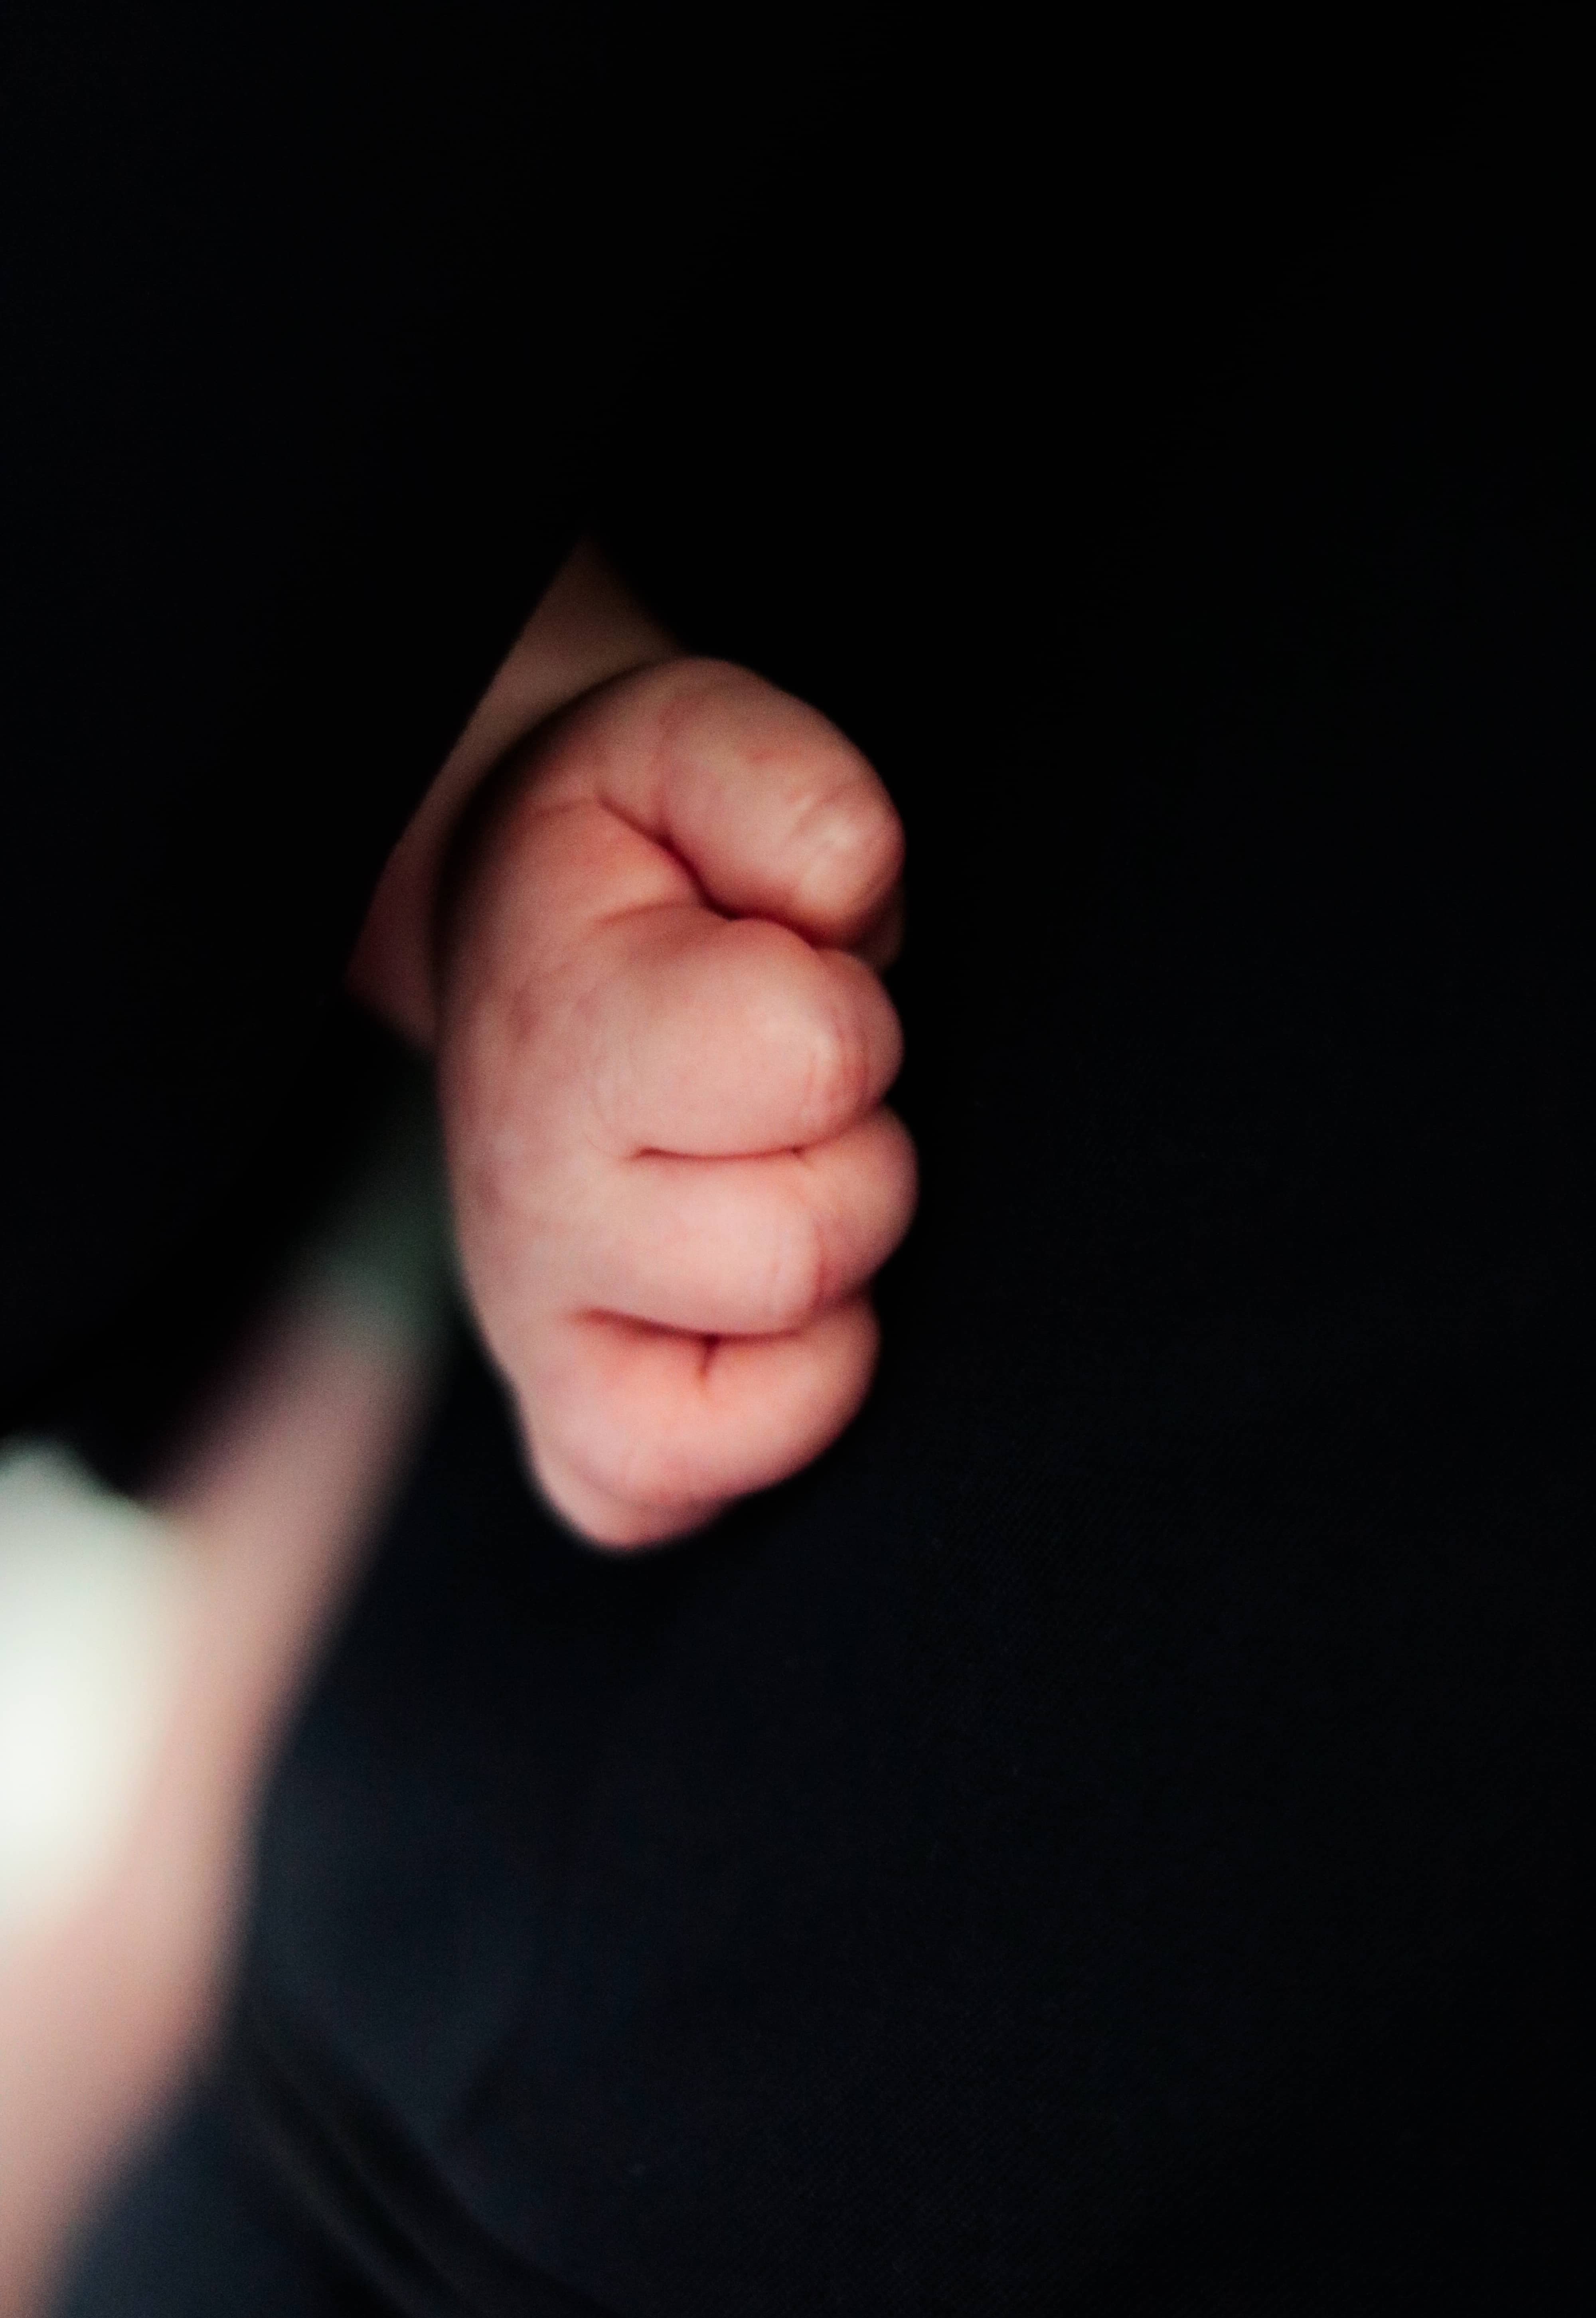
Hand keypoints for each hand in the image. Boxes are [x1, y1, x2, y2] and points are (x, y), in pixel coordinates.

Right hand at [436, 658, 915, 1546]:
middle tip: (791, 1093)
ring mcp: (536, 1331)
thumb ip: (792, 792)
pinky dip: (750, 1427)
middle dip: (855, 1148)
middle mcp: (531, 1203)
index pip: (811, 1059)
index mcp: (568, 1029)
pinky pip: (665, 1494)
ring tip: (769, 1178)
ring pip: (778, 1383)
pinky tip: (751, 1315)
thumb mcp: (697, 744)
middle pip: (811, 1241)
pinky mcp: (563, 1425)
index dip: (848, 1008)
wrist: (512, 934)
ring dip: (827, 1277)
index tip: (795, 976)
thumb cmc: (634, 855)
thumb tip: (847, 911)